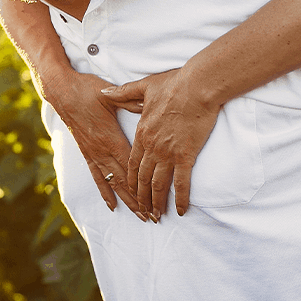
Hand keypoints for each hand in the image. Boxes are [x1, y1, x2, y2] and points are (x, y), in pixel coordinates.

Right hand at [43, 71, 140, 214]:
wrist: (61, 91)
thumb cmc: (87, 90)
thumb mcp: (111, 94)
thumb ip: (132, 102)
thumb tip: (151, 104)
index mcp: (111, 137)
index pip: (131, 168)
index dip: (144, 186)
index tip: (156, 200)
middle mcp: (102, 150)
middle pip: (124, 181)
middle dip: (140, 200)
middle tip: (153, 217)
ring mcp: (93, 153)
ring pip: (113, 183)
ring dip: (126, 200)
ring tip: (139, 215)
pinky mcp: (86, 153)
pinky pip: (96, 177)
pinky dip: (105, 192)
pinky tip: (112, 205)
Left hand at [101, 67, 220, 220]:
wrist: (197, 87)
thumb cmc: (173, 84)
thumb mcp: (144, 87)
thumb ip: (123, 93)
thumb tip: (103, 92)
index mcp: (142, 133)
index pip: (132, 162)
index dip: (130, 180)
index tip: (131, 192)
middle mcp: (152, 147)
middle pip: (143, 178)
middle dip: (141, 197)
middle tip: (143, 212)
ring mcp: (168, 153)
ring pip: (158, 184)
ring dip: (156, 202)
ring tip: (157, 215)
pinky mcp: (186, 155)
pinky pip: (182, 182)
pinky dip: (181, 198)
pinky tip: (181, 210)